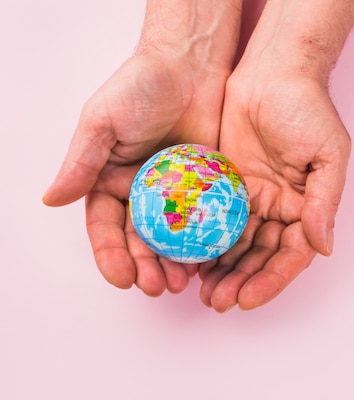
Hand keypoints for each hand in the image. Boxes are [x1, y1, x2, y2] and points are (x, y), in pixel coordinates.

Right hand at [43, 50, 231, 295]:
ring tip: (183, 284)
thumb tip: (51, 200)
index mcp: (110, 181)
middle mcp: (142, 192)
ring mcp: (176, 192)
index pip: (106, 227)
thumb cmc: (139, 87)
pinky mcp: (205, 186)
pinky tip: (210, 260)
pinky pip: (205, 219)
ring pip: (173, 237)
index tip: (122, 279)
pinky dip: (205, 241)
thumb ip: (82, 162)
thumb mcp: (103, 122)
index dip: (111, 255)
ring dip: (175, 263)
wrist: (189, 65)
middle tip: (157, 288)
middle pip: (141, 240)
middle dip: (146, 267)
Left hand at [198, 71, 350, 310]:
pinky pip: (213, 219)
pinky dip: (203, 242)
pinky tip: (188, 259)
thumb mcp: (329, 154)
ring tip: (202, 292)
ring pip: (235, 245)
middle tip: (217, 302)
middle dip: (241, 282)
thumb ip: (324, 202)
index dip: (272, 280)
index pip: (291, 255)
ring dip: (221, 270)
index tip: (248, 299)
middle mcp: (279, 208)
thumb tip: (323, 247)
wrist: (272, 71)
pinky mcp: (224, 184)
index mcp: (306, 206)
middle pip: (260, 257)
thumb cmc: (308, 108)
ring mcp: (250, 198)